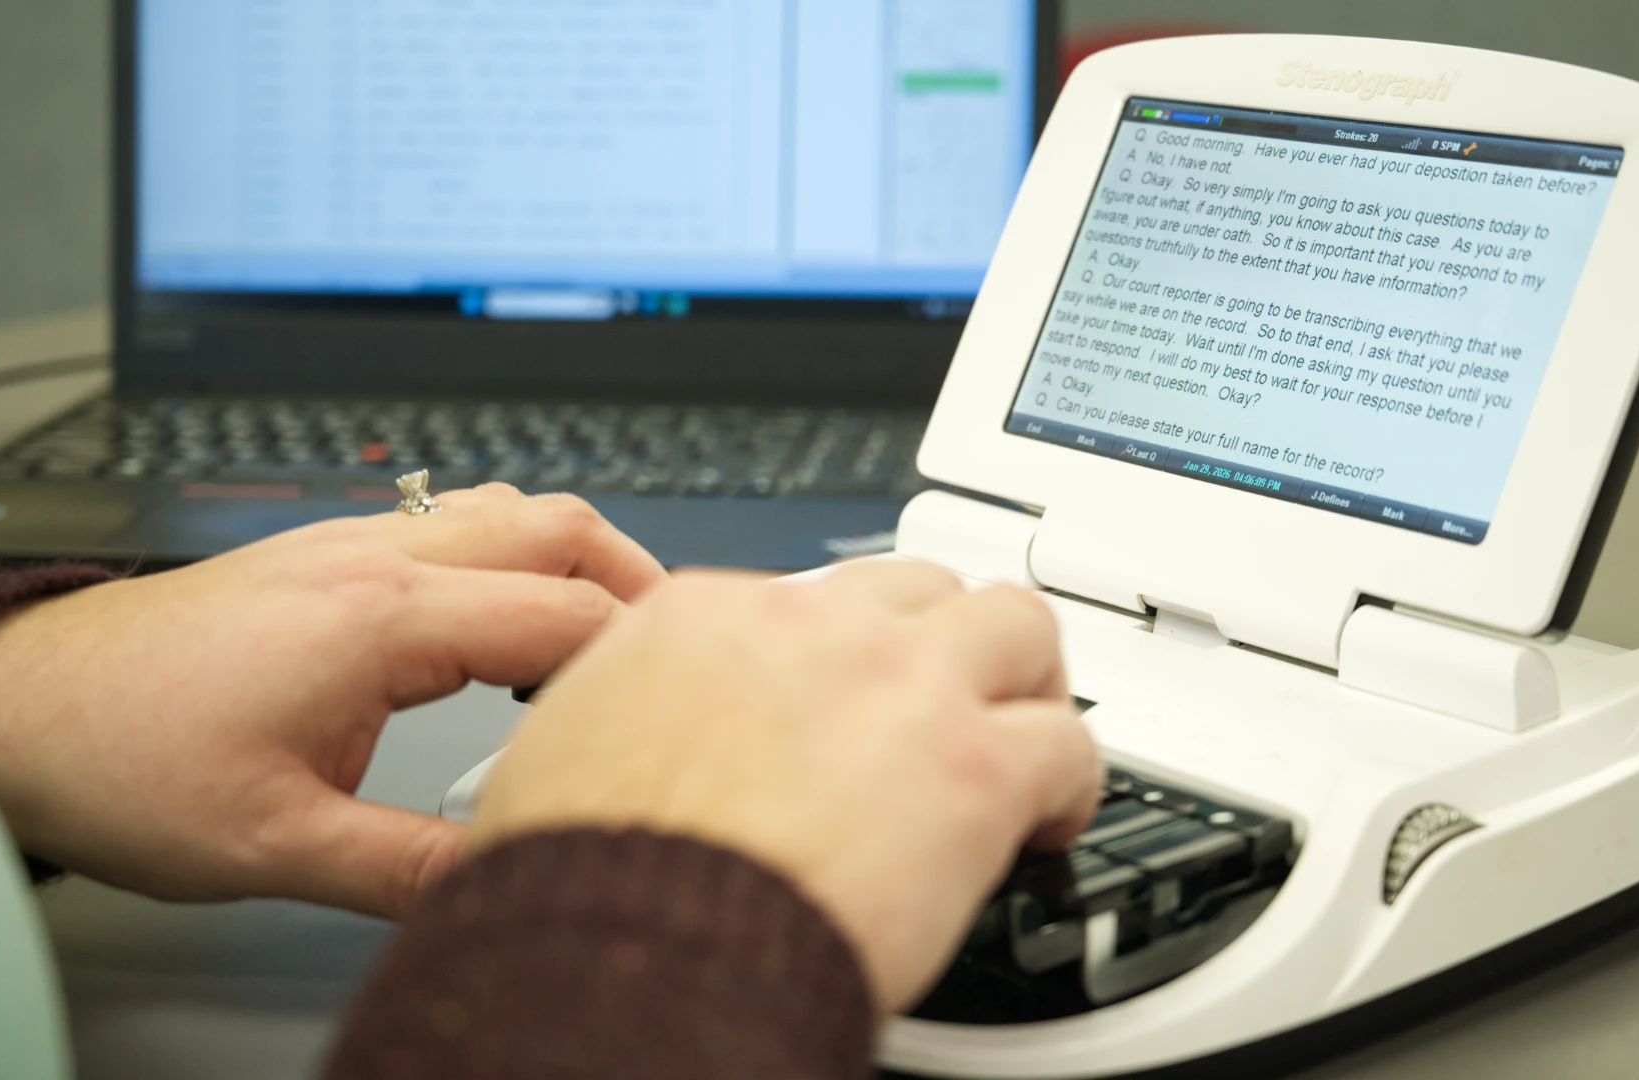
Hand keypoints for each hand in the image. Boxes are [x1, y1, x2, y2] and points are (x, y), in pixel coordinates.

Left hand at [0, 485, 662, 917]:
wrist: (23, 706)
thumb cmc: (123, 757)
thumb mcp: (277, 843)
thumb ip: (406, 869)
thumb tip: (503, 881)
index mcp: (384, 618)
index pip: (569, 613)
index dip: (645, 659)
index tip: (685, 703)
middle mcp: (381, 558)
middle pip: (562, 526)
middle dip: (641, 583)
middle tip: (677, 654)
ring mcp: (354, 545)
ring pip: (512, 510)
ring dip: (579, 560)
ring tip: (605, 639)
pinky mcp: (328, 556)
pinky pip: (460, 524)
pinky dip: (519, 559)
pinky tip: (508, 622)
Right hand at [472, 561, 1100, 1011]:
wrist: (626, 957)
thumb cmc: (585, 885)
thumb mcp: (567, 755)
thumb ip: (635, 715)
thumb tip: (647, 741)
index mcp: (703, 616)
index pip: (813, 597)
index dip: (849, 653)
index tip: (858, 697)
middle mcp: (810, 626)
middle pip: (921, 589)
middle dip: (944, 645)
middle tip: (953, 706)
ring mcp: (901, 684)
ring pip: (1015, 627)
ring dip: (1024, 684)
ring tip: (1022, 742)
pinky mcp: (972, 766)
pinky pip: (1069, 743)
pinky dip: (1071, 784)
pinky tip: (1046, 824)